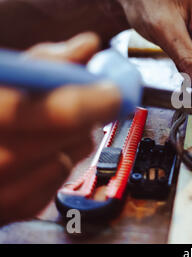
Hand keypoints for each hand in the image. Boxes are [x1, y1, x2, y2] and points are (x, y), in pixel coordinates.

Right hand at [0, 32, 120, 224]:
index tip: (114, 91)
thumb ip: (43, 60)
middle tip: (80, 100)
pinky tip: (31, 153)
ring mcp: (3, 190)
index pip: (62, 111)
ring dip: (68, 141)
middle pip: (74, 136)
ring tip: (40, 128)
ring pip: (70, 158)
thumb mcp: (1, 75)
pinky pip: (57, 181)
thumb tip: (88, 46)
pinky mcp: (12, 209)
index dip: (97, 100)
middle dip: (86, 114)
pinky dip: (53, 164)